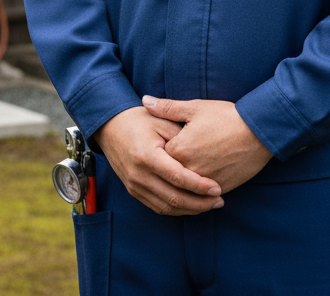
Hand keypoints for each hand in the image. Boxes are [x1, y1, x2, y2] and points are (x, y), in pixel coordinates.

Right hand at [93, 106, 224, 215]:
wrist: (110, 126)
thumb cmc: (139, 120)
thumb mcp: (161, 121)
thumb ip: (181, 136)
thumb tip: (204, 153)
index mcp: (146, 156)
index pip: (178, 178)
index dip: (199, 185)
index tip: (217, 188)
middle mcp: (138, 175)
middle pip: (174, 198)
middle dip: (200, 203)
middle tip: (219, 200)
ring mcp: (134, 185)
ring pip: (167, 207)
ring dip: (190, 209)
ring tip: (210, 204)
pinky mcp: (133, 191)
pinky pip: (158, 207)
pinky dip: (177, 209)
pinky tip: (191, 205)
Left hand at [143, 96, 272, 193]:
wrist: (259, 131)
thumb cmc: (226, 116)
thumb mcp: (195, 107)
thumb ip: (167, 108)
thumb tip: (144, 100)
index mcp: (180, 149)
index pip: (158, 157)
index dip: (157, 151)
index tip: (157, 146)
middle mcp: (190, 169)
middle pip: (169, 176)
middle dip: (166, 171)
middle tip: (165, 164)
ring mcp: (206, 182)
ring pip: (185, 190)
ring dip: (181, 185)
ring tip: (180, 177)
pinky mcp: (221, 188)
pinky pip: (202, 196)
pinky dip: (197, 192)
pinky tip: (195, 185)